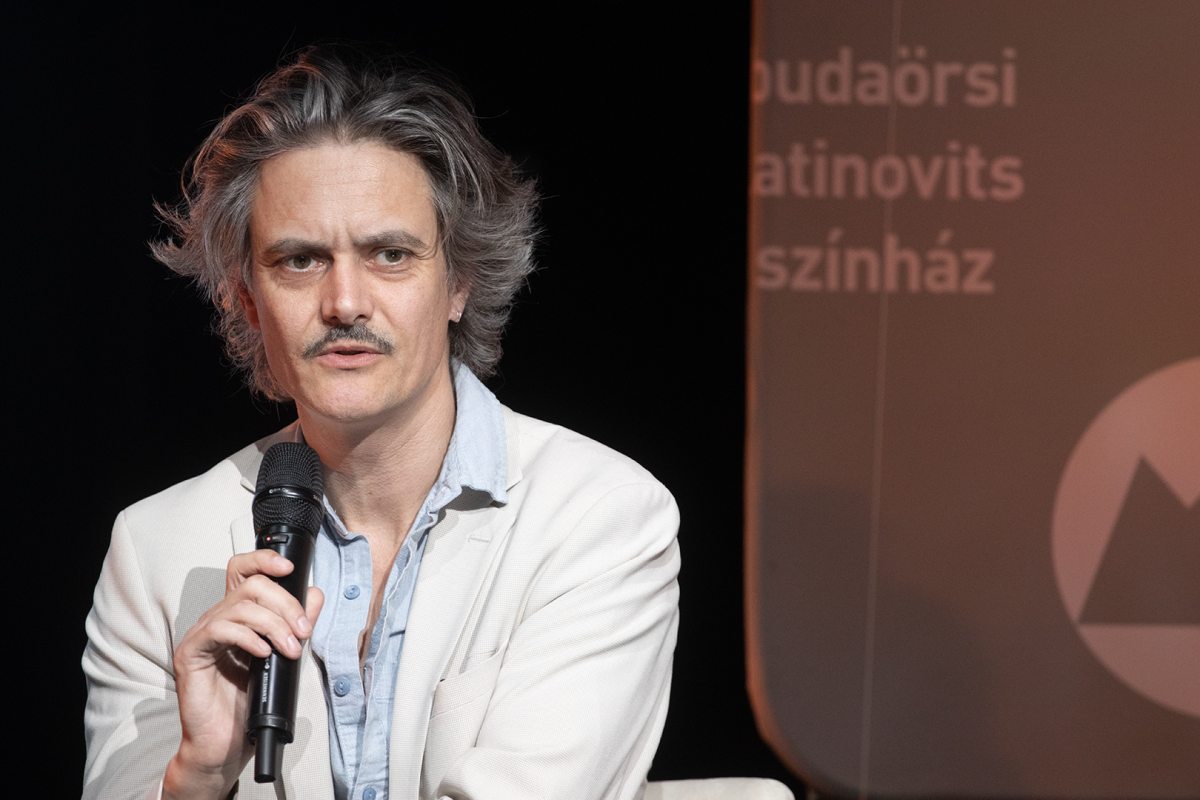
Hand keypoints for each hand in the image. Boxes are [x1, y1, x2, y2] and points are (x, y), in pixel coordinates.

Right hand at [163, 550, 323, 798]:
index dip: (264, 560)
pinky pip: (220, 630)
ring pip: (240, 607)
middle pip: (250, 586)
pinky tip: (264, 654)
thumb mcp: (284, 656)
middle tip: (302, 631)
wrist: (226, 743)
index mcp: (237, 615)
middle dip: (285, 604)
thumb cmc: (252, 701)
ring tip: (290, 649)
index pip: (244, 570)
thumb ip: (298, 624)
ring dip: (274, 625)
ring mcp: (201, 635)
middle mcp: (217, 619)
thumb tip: (315, 595)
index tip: (290, 567)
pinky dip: (248, 638)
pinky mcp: (190, 654)